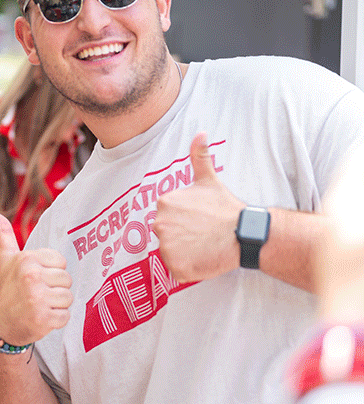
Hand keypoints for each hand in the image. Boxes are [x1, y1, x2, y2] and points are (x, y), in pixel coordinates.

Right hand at [0, 212, 71, 345]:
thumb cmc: (7, 290)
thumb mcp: (6, 261)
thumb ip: (5, 237)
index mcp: (27, 260)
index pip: (61, 262)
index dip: (52, 272)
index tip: (36, 279)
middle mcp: (31, 277)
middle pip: (67, 280)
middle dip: (56, 290)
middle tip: (37, 295)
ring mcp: (37, 299)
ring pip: (68, 298)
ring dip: (57, 305)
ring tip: (39, 306)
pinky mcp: (43, 319)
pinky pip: (65, 316)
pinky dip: (56, 320)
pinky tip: (41, 318)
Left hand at [152, 132, 242, 281]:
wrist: (244, 234)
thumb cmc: (225, 208)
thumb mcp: (209, 179)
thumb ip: (199, 156)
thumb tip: (201, 133)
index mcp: (164, 203)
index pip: (166, 217)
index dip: (183, 221)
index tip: (198, 220)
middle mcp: (159, 224)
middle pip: (166, 235)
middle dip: (181, 236)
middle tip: (202, 233)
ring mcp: (166, 247)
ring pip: (170, 253)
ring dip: (184, 252)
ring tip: (203, 245)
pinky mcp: (175, 266)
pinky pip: (177, 270)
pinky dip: (188, 268)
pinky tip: (203, 258)